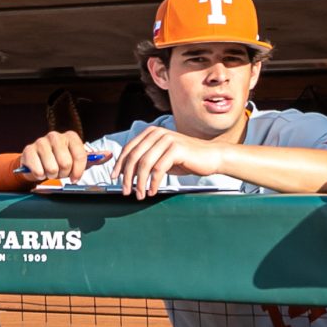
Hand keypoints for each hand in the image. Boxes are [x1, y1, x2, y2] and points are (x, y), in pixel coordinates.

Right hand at [17, 130, 95, 182]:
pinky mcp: (28, 150)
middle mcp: (55, 136)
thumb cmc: (60, 160)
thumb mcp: (78, 159)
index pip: (80, 156)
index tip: (75, 178)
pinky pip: (38, 171)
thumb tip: (109, 155)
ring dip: (51, 175)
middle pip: (66, 163)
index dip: (78, 171)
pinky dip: (40, 175)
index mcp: (71, 136)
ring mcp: (40, 141)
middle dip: (63, 174)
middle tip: (60, 172)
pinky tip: (40, 170)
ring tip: (50, 171)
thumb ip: (94, 158)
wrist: (37, 161)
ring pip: (52, 168)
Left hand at [108, 126, 226, 197]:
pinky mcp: (176, 149)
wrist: (211, 156)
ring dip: (139, 182)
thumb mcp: (162, 157)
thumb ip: (147, 159)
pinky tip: (152, 191)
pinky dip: (152, 183)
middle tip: (126, 191)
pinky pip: (158, 169)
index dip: (120, 165)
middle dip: (127, 176)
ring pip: (144, 164)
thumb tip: (126, 172)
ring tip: (139, 194)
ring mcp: (167, 139)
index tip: (115, 178)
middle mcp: (157, 133)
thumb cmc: (186, 159)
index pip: (129, 149)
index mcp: (151, 132)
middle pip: (134, 156)